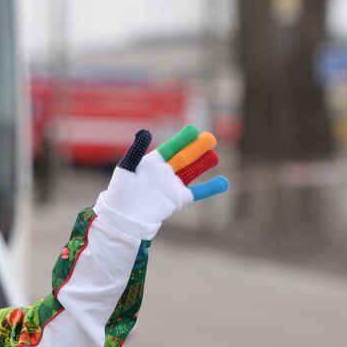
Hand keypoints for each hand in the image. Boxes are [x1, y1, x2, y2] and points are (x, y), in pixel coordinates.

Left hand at [99, 125, 229, 231]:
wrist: (124, 215)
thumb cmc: (121, 191)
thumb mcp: (127, 167)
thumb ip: (136, 150)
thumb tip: (145, 131)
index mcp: (152, 162)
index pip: (171, 148)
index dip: (182, 140)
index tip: (193, 131)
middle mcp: (165, 172)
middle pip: (184, 157)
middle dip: (197, 148)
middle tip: (210, 138)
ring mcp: (173, 185)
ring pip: (192, 171)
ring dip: (203, 164)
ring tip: (215, 156)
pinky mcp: (179, 199)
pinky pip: (198, 192)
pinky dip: (210, 188)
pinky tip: (224, 183)